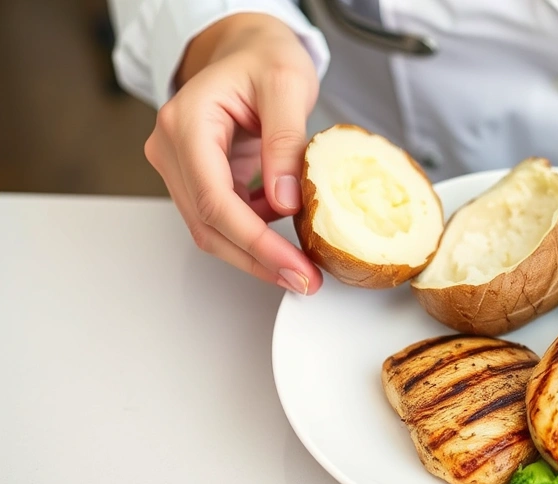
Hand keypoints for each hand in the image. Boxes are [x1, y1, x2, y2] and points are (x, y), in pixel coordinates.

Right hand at [144, 13, 322, 293]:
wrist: (250, 47)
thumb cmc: (265, 58)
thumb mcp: (287, 87)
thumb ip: (285, 143)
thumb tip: (287, 202)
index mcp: (187, 123)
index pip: (215, 200)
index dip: (255, 242)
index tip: (293, 266)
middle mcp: (172, 147)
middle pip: (209, 224)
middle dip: (258, 259)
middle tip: (305, 281)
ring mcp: (180, 165)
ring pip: (212, 229)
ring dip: (256, 254)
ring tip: (302, 269)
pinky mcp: (198, 176)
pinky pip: (223, 217)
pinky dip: (255, 234)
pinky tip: (287, 237)